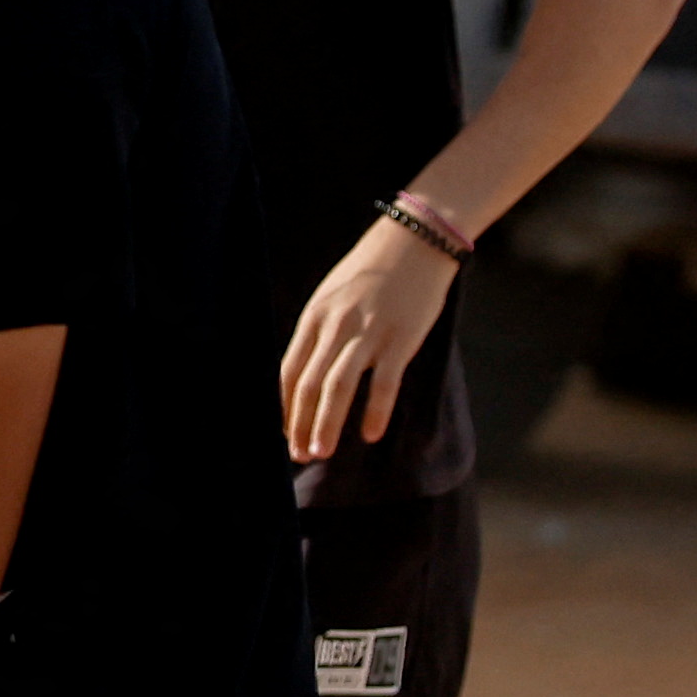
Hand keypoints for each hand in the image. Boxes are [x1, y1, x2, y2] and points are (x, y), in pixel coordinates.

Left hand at [283, 219, 460, 460]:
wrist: (415, 241)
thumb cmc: (373, 272)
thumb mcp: (333, 296)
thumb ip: (320, 332)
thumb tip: (307, 372)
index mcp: (314, 318)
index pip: (289, 371)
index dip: (283, 407)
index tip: (281, 434)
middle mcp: (335, 327)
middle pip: (308, 385)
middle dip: (298, 424)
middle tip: (298, 456)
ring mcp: (368, 333)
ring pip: (337, 387)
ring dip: (326, 424)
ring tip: (320, 452)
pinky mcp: (401, 338)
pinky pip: (384, 382)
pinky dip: (375, 411)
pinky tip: (370, 434)